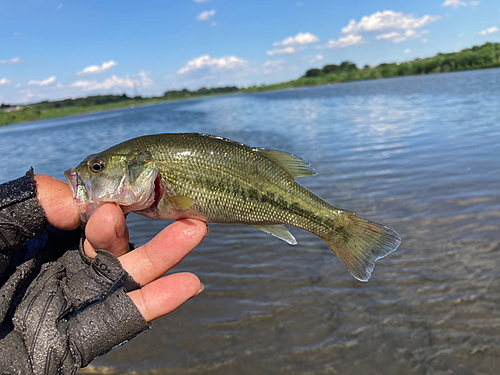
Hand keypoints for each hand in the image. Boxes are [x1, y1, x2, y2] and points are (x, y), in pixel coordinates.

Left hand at [34, 174, 205, 321]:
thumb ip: (30, 206)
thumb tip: (77, 195)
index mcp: (40, 247)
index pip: (85, 222)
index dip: (109, 207)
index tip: (122, 198)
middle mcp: (61, 274)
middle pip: (117, 250)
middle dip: (150, 228)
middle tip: (182, 209)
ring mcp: (73, 308)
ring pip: (127, 280)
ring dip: (164, 257)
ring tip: (196, 230)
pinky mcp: (77, 342)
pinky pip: (121, 321)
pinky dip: (155, 304)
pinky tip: (187, 285)